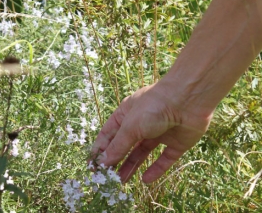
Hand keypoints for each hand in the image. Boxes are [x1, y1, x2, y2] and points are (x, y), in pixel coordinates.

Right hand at [91, 83, 212, 182]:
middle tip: (107, 178)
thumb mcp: (130, 127)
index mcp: (126, 114)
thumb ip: (117, 146)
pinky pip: (164, 159)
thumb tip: (103, 162)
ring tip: (121, 182)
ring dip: (132, 166)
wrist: (188, 99)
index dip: (100, 149)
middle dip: (116, 160)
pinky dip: (156, 169)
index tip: (92, 166)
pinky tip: (145, 180)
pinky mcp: (176, 143)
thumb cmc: (153, 107)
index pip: (109, 134)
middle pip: (125, 145)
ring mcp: (159, 133)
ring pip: (142, 153)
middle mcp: (141, 124)